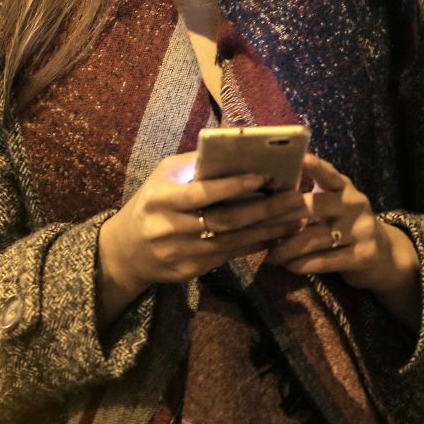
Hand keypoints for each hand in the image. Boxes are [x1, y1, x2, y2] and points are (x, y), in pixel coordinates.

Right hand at [100, 152, 307, 289]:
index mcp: (161, 199)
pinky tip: (277, 235)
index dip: (233, 186)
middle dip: (266, 210)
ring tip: (296, 218)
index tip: (264, 178)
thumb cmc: (152, 202)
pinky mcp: (191, 271)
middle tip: (297, 199)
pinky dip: (256, 245)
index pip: (201, 192)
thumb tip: (237, 151)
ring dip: (269, 230)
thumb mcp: (163, 177)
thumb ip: (196, 166)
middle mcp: (170, 228)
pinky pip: (229, 257)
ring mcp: (181, 253)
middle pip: (225, 221)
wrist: (126, 250)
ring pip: (233, 242)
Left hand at [265, 154, 417, 292]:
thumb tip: (271, 189)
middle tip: (256, 226)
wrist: (383, 256)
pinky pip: (325, 261)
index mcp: (345, 188)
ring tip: (269, 255)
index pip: (328, 174)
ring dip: (287, 248)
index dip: (314, 166)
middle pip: (312, 207)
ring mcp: (361, 230)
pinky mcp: (363, 255)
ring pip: (314, 238)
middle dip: (280, 217)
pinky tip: (288, 266)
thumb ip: (313, 194)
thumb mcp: (336, 205)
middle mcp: (355, 204)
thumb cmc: (347, 226)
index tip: (298, 159)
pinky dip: (302, 265)